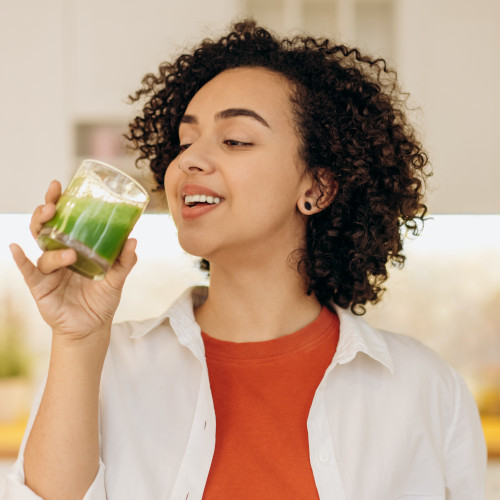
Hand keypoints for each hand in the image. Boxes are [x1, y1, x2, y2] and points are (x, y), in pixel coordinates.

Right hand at [10, 180, 137, 342]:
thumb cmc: (102, 299)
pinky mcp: (40, 287)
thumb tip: (133, 239)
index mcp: (74, 247)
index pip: (63, 220)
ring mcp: (48, 271)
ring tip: (69, 253)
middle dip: (45, 213)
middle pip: (45, 228)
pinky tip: (16, 249)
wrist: (93, 327)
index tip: (59, 185)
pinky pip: (28, 271)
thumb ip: (125, 261)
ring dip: (53, 249)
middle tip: (52, 205)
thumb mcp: (117, 278)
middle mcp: (58, 255)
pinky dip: (21, 260)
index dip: (59, 202)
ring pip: (43, 250)